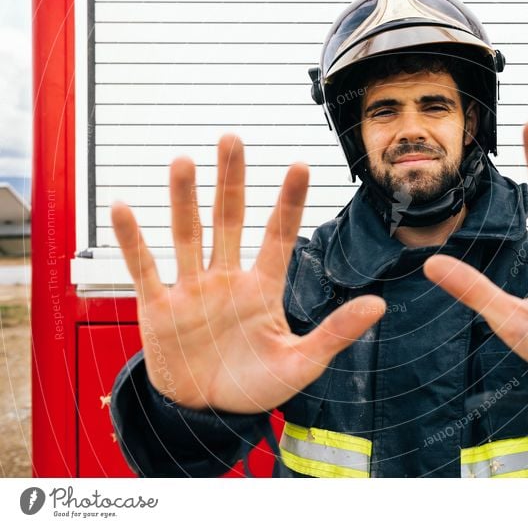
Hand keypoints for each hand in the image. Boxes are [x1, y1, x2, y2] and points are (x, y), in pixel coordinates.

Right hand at [111, 136, 384, 412]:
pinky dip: (133, 241)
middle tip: (232, 139)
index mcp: (263, 288)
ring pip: (188, 234)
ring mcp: (192, 289)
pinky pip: (144, 268)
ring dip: (184, 199)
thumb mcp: (302, 362)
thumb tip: (379, 304)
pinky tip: (124, 209)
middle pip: (229, 219)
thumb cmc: (256, 386)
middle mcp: (227, 279)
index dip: (289, 202)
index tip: (301, 165)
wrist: (209, 413)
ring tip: (183, 162)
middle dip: (231, 181)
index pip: (278, 235)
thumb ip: (336, 332)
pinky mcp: (158, 308)